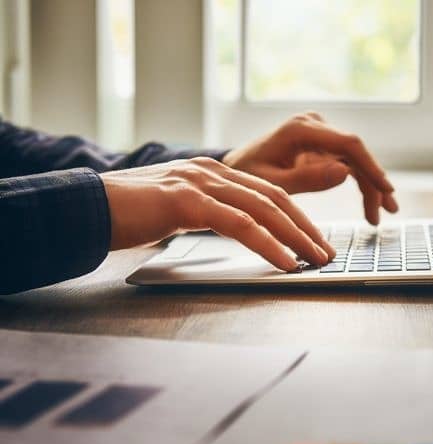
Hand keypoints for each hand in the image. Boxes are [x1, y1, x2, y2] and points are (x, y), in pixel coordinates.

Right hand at [101, 157, 334, 271]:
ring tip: (316, 260)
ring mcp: (199, 183)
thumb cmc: (127, 214)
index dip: (297, 217)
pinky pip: (239, 223)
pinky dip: (268, 244)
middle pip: (275, 198)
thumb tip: (235, 231)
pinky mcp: (186, 201)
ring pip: (264, 209)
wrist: (84, 207)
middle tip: (327, 252)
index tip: (315, 240)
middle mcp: (211, 171)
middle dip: (306, 228)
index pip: (268, 193)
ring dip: (296, 237)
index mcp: (212, 172)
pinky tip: (285, 262)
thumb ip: (206, 212)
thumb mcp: (176, 208)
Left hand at [222, 112, 398, 224]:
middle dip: (374, 183)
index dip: (371, 167)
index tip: (386, 189)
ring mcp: (319, 134)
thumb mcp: (272, 184)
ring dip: (370, 186)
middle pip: (356, 153)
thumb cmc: (246, 176)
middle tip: (387, 211)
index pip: (348, 144)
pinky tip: (369, 205)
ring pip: (355, 160)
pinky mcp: (321, 145)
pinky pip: (347, 164)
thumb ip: (307, 179)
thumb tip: (345, 173)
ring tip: (378, 216)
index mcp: (300, 130)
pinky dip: (359, 183)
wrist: (234, 169)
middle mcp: (314, 125)